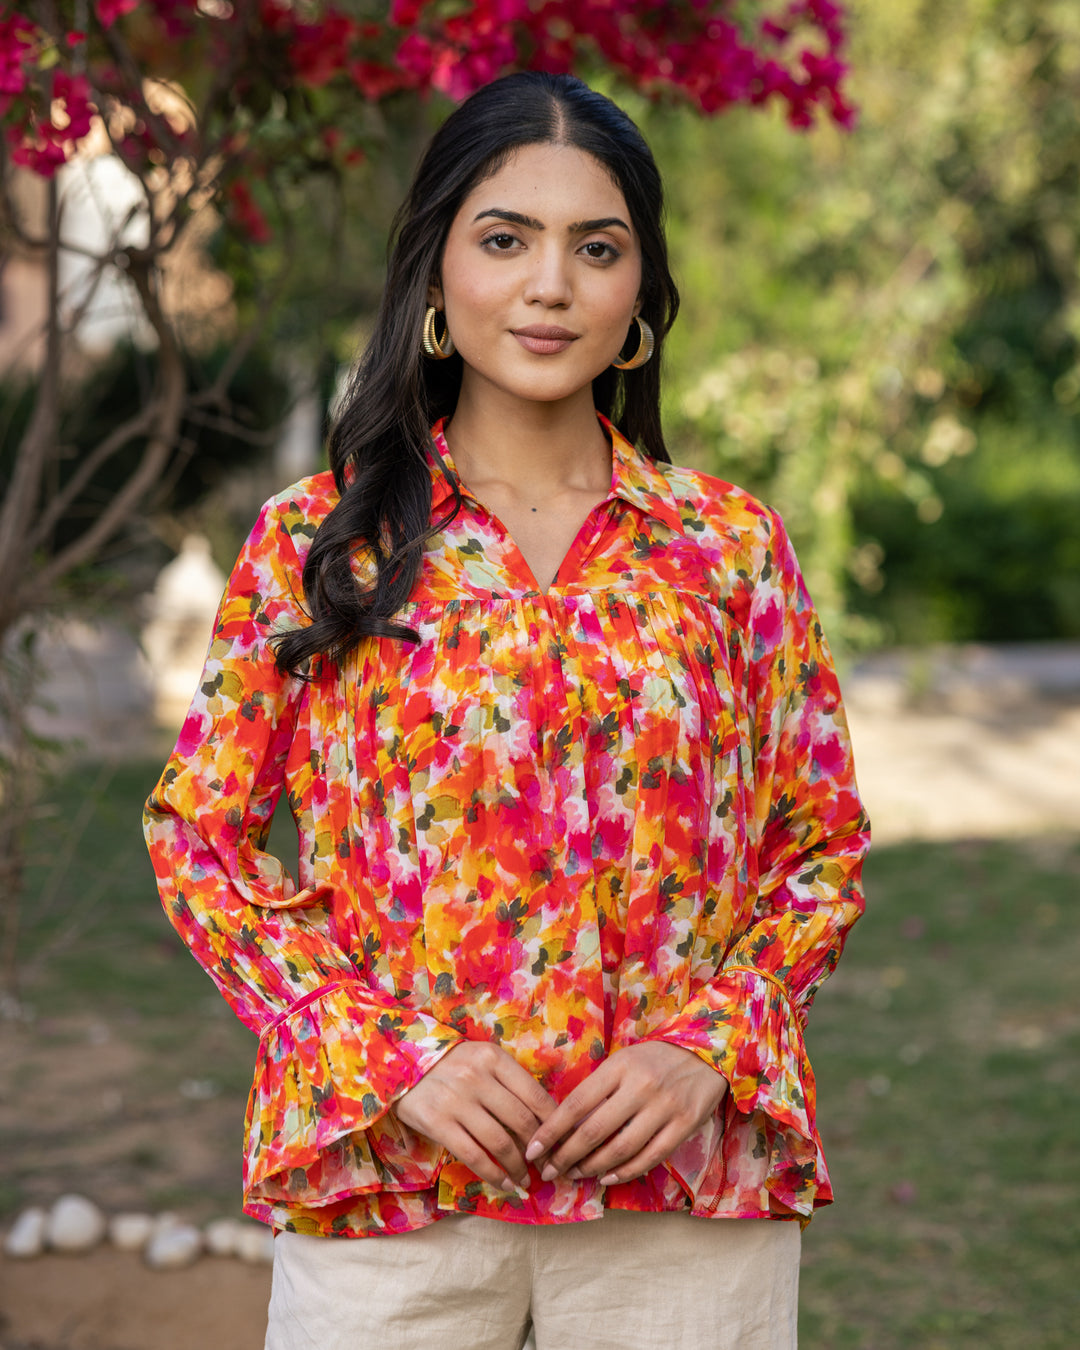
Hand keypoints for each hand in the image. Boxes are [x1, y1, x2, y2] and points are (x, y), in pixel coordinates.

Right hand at [394, 1040, 557, 1191]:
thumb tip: (545, 1119)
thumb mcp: (481, 1060)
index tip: (560, 1143)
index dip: (553, 1124)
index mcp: (493, 1058)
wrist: (401, 1064)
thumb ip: (509, 1081)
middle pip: (521, 1121)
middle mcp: (476, 1077)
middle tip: (546, 1166)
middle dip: (539, 1150)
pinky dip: (493, 1174)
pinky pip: (473, 1155)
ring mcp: (456, 1100)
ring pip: (500, 1142)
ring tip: (524, 1179)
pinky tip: (504, 1183)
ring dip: (518, 1167)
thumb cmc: (451, 1065)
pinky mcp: (437, 1122)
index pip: (535, 1095)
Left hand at [523, 1041, 727, 1186]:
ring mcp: (664, 1108)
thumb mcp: (623, 1061)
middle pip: (594, 1131)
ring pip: (620, 1149)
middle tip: (550, 1171)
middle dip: (566, 1156)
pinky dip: (625, 1172)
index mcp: (619, 1067)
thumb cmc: (654, 1059)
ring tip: (575, 1174)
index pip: (576, 1104)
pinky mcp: (684, 1126)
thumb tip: (564, 1125)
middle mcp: (640, 1087)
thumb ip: (598, 1088)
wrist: (706, 1053)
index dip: (551, 1131)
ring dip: (592, 1168)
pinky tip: (607, 1177)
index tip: (533, 1149)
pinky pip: (650, 1157)